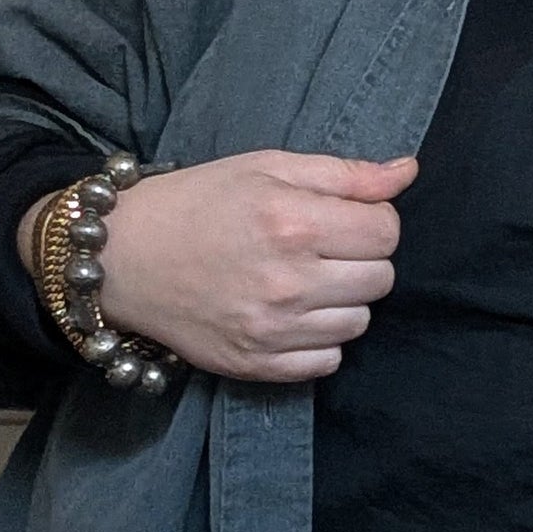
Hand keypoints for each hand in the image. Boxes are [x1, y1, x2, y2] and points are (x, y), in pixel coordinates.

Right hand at [20, 150, 416, 381]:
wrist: (124, 257)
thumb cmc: (199, 202)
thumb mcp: (267, 166)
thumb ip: (344, 173)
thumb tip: (407, 172)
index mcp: (292, 222)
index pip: (387, 232)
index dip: (373, 221)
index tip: (343, 219)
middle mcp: (288, 281)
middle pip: (381, 279)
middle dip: (360, 260)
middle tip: (319, 248)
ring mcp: (272, 329)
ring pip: (359, 323)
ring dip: (341, 301)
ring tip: (301, 281)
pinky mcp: (257, 365)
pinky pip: (328, 361)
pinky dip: (319, 340)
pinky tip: (289, 314)